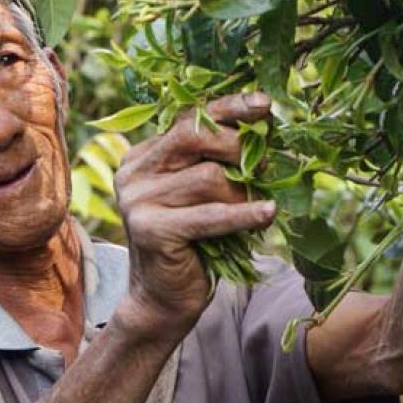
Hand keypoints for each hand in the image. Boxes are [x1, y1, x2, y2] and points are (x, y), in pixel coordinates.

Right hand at [112, 92, 276, 342]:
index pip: (188, 119)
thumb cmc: (193, 243)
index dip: (228, 107)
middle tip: (268, 166)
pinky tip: (268, 213)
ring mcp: (137, 200)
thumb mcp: (201, 195)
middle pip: (195, 136)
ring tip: (260, 206)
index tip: (265, 103)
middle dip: (240, 146)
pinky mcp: (150, 230)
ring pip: (209, 177)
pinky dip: (244, 214)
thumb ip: (214, 162)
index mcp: (143, 155)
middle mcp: (134, 172)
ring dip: (244, 191)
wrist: (164, 299)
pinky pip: (210, 215)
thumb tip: (264, 128)